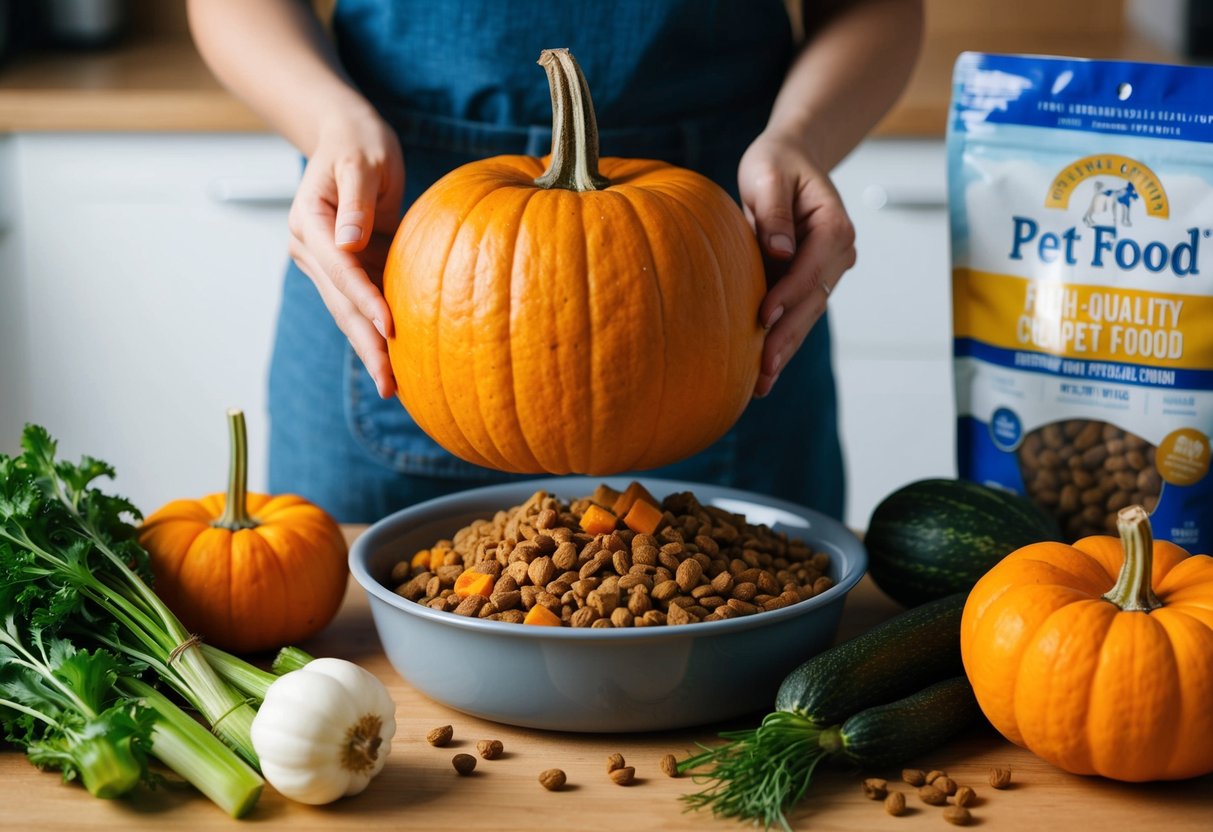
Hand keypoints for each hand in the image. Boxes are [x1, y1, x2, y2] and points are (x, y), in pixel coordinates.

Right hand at [287, 105, 404, 397]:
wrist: (347, 138)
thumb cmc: (359, 143)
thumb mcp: (362, 162)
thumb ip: (356, 201)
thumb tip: (349, 243)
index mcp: (309, 222)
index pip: (340, 268)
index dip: (364, 299)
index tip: (388, 325)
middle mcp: (311, 249)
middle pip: (340, 303)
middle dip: (366, 343)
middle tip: (390, 382)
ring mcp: (325, 264)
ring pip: (347, 313)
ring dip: (369, 349)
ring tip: (393, 386)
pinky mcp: (346, 270)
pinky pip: (361, 306)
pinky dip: (376, 333)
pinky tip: (396, 362)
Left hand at [738, 129, 856, 397]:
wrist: (789, 161)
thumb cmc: (776, 165)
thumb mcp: (769, 175)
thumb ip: (773, 212)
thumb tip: (778, 250)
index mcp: (835, 226)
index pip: (811, 269)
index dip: (787, 295)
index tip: (761, 317)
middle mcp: (839, 254)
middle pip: (812, 302)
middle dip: (786, 338)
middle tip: (762, 371)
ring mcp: (827, 272)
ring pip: (807, 317)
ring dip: (784, 350)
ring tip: (760, 385)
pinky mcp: (811, 283)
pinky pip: (797, 316)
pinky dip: (781, 342)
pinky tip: (764, 373)